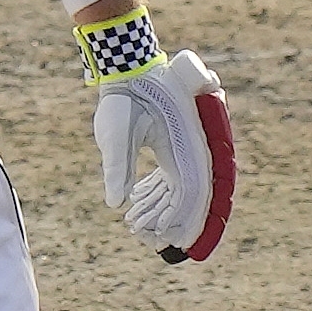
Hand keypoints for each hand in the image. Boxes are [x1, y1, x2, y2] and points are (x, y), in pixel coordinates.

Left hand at [87, 44, 237, 262]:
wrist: (130, 69)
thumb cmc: (123, 99)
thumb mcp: (116, 134)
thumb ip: (118, 168)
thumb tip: (116, 204)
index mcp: (187, 149)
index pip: (190, 195)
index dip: (181, 221)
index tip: (166, 240)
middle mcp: (196, 149)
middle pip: (193, 196)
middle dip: (176, 221)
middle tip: (154, 241)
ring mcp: (190, 146)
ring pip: (184, 187)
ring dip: (165, 208)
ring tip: (141, 227)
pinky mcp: (178, 143)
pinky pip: (176, 174)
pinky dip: (160, 191)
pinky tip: (143, 205)